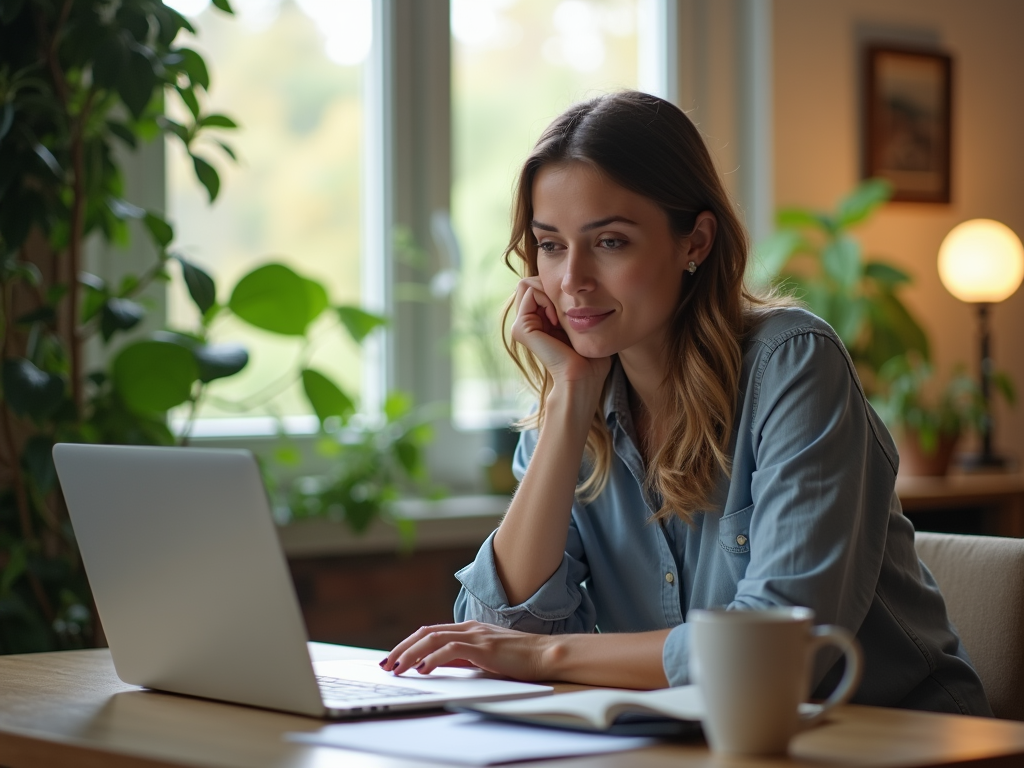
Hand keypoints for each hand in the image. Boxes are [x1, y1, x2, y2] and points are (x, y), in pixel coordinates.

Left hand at [380, 620, 552, 680]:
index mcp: (467, 629)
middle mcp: (469, 628)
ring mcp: (476, 635)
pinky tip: (424, 669)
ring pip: (434, 638)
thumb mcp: (483, 656)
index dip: (408, 644)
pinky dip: (434, 658)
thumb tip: (434, 665)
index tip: (394, 658)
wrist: (543, 654)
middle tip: (387, 664)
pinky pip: (452, 649)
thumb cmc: (516, 658)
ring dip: (412, 653)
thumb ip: (461, 657)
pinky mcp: (483, 647)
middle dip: (403, 648)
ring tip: (399, 668)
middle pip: (426, 633)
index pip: (430, 632)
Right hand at [510, 277, 609, 391]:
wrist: (583, 377)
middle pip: (530, 283)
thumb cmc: (589, 355)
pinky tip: (556, 319)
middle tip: (564, 310)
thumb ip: (571, 306)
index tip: (571, 309)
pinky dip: (547, 297)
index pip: (537, 286)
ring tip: (560, 316)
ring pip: (527, 284)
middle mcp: (526, 322)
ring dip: (548, 292)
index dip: (554, 288)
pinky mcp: (520, 328)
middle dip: (549, 287)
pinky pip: (530, 291)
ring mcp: (520, 325)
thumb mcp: (580, 323)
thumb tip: (573, 285)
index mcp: (538, 321)